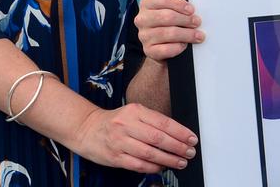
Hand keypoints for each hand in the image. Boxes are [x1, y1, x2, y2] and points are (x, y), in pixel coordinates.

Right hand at [71, 103, 196, 171]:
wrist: (87, 129)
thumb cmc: (115, 121)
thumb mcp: (133, 113)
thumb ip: (152, 121)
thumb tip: (178, 134)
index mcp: (135, 111)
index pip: (163, 122)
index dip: (181, 132)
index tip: (192, 139)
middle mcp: (127, 125)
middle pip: (158, 138)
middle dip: (178, 147)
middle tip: (190, 152)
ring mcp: (120, 142)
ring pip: (149, 153)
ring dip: (168, 159)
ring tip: (180, 162)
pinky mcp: (115, 157)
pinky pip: (138, 165)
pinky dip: (153, 167)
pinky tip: (162, 167)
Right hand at [135, 0, 202, 61]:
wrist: (160, 43)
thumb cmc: (168, 21)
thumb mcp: (171, 8)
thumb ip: (179, 6)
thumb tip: (193, 12)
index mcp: (147, 3)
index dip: (179, 4)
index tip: (191, 10)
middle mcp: (142, 19)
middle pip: (167, 17)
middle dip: (185, 20)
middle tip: (197, 22)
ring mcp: (144, 35)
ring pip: (168, 33)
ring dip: (186, 34)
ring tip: (197, 35)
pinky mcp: (148, 50)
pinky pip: (166, 49)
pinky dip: (178, 47)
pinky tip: (184, 45)